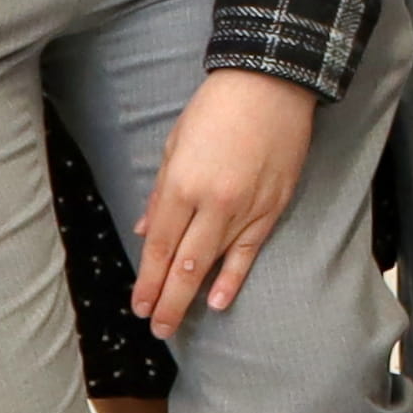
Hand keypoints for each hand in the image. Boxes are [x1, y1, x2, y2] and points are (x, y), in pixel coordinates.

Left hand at [129, 66, 318, 334]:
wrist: (271, 84)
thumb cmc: (216, 109)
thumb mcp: (175, 145)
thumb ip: (161, 192)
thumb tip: (147, 229)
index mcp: (183, 185)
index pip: (161, 246)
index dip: (148, 279)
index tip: (138, 304)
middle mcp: (213, 203)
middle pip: (185, 264)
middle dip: (167, 300)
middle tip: (156, 327)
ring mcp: (246, 207)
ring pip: (215, 262)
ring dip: (192, 295)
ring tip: (175, 322)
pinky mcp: (273, 206)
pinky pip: (250, 250)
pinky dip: (233, 277)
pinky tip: (218, 301)